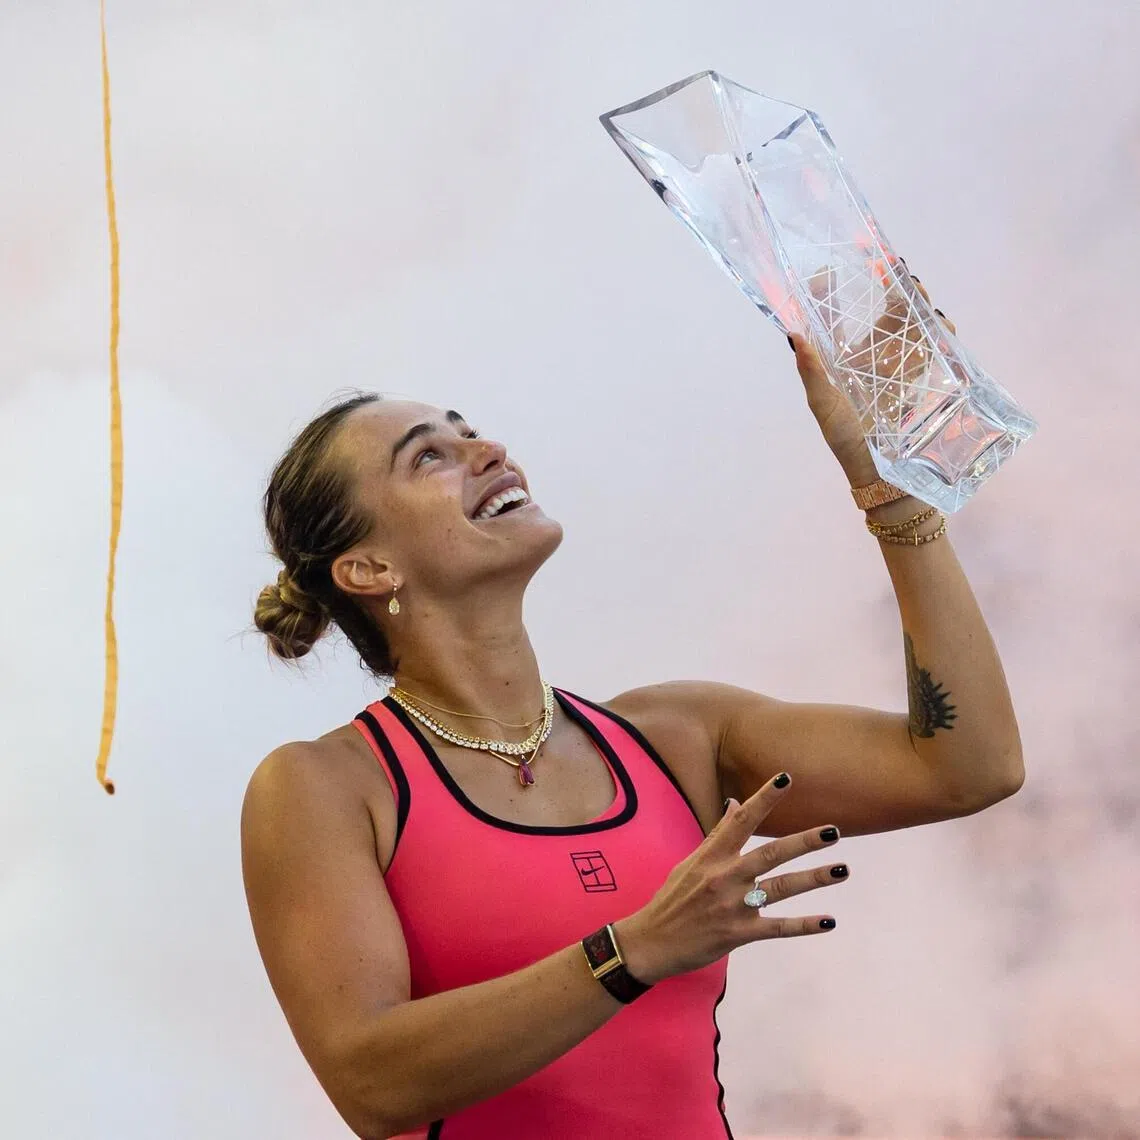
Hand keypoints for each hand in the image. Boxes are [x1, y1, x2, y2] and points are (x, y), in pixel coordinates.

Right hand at [615, 774, 846, 984]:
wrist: (651, 942)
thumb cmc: (672, 899)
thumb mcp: (690, 862)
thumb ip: (717, 835)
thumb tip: (735, 803)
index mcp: (711, 856)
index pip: (741, 820)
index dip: (764, 799)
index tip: (785, 780)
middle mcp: (724, 877)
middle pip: (771, 854)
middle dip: (804, 841)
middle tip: (833, 831)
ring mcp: (733, 906)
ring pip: (781, 888)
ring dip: (814, 878)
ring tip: (842, 869)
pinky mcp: (739, 934)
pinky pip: (778, 928)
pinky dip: (804, 925)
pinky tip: (828, 920)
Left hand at [789, 268, 956, 488]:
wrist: (886, 475)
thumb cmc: (847, 442)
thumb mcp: (825, 406)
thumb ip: (812, 372)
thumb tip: (794, 335)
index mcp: (842, 360)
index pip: (834, 318)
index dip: (830, 291)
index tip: (831, 267)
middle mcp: (872, 357)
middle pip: (884, 311)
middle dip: (894, 287)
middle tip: (895, 269)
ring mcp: (900, 365)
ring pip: (913, 323)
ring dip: (919, 304)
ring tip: (918, 292)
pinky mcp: (925, 378)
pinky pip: (936, 345)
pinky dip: (941, 331)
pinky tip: (940, 326)